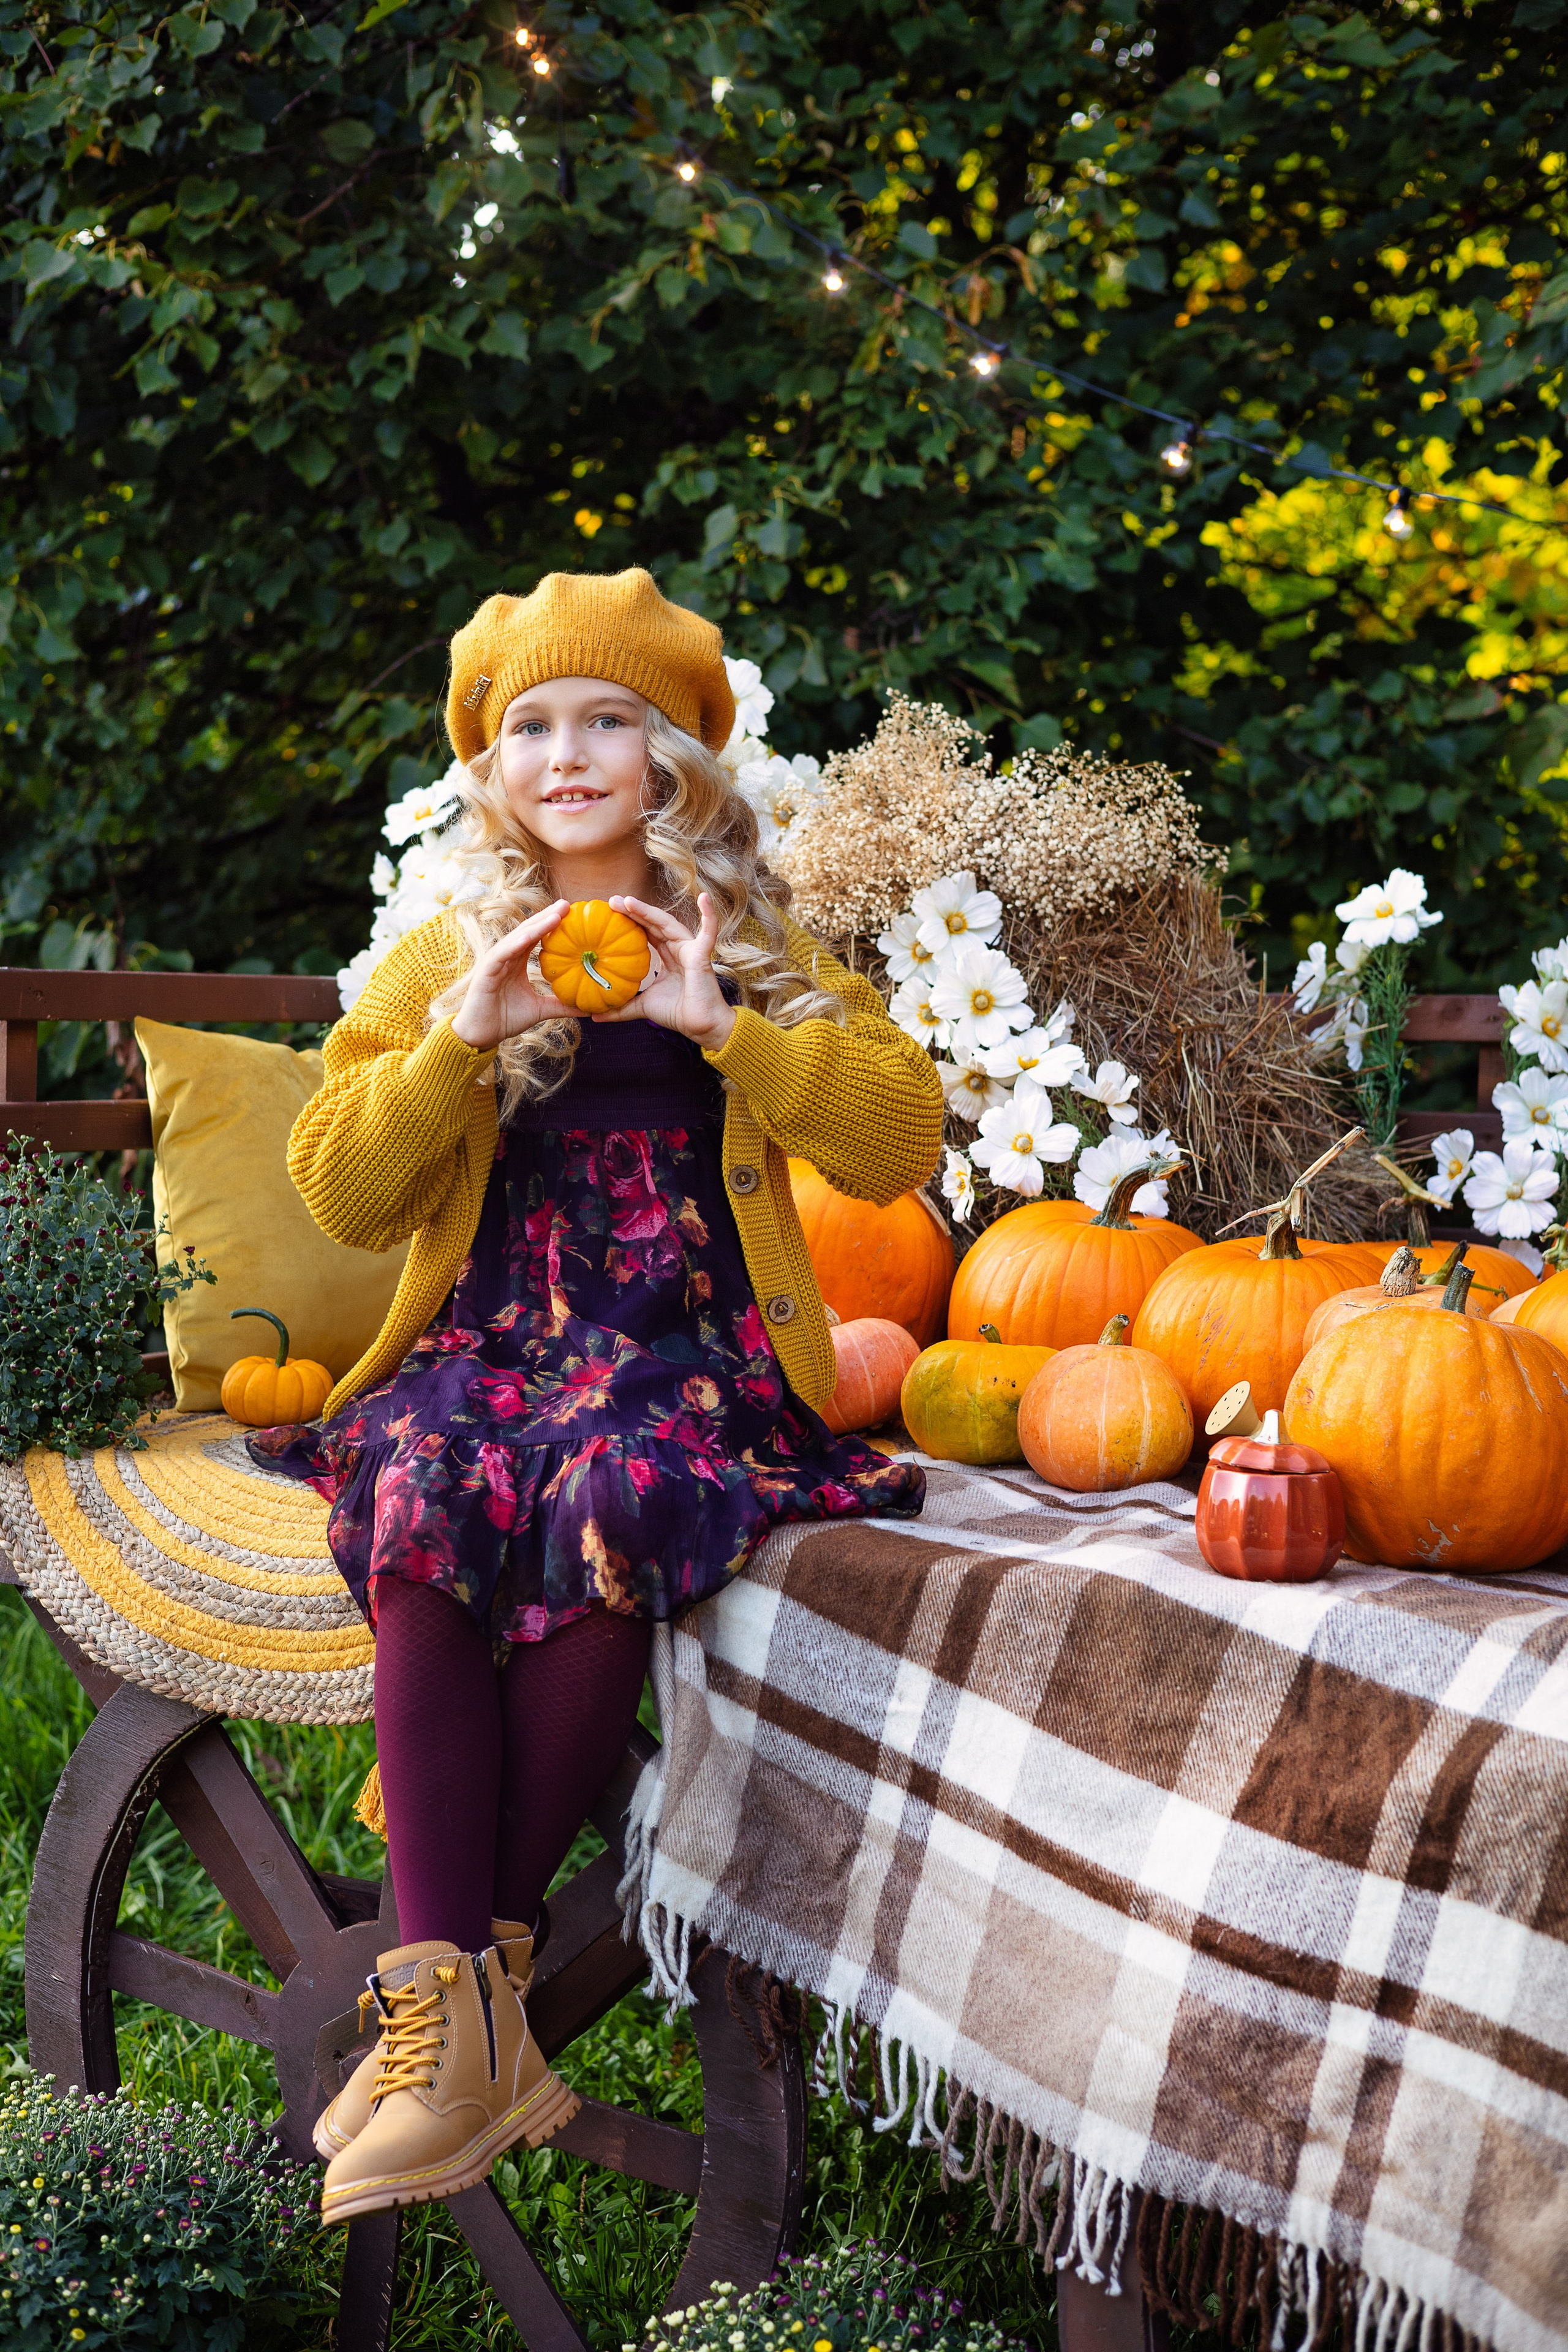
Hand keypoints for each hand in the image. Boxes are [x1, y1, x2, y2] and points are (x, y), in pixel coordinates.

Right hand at [450, 900, 572, 1051]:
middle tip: (568, 904)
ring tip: (556, 915)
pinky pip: (501, 954)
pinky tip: (529, 936)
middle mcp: (507, 956)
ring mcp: (495, 961)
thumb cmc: (506, 1019)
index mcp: (517, 961)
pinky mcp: (485, 971)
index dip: (553, 924)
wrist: (481, 1035)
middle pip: (529, 931)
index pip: (537, 937)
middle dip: (547, 916)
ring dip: (536, 926)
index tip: (573, 914)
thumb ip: (561, 1005)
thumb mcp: (540, 1010)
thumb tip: (587, 1009)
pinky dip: (514, 944)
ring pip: (517, 938)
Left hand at [594, 892, 736, 1052]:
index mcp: (666, 956)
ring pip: (668, 923)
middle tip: (611, 901)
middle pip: (653, 923)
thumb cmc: (676, 1013)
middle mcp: (677, 948)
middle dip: (633, 911)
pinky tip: (704, 897)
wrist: (700, 1026)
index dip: (629, 921)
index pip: (645, 932)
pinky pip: (709, 931)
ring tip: (628, 901)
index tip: (608, 912)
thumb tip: (594, 1016)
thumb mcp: (642, 1007)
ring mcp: (690, 949)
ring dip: (648, 910)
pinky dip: (709, 915)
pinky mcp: (702, 954)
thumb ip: (621, 1009)